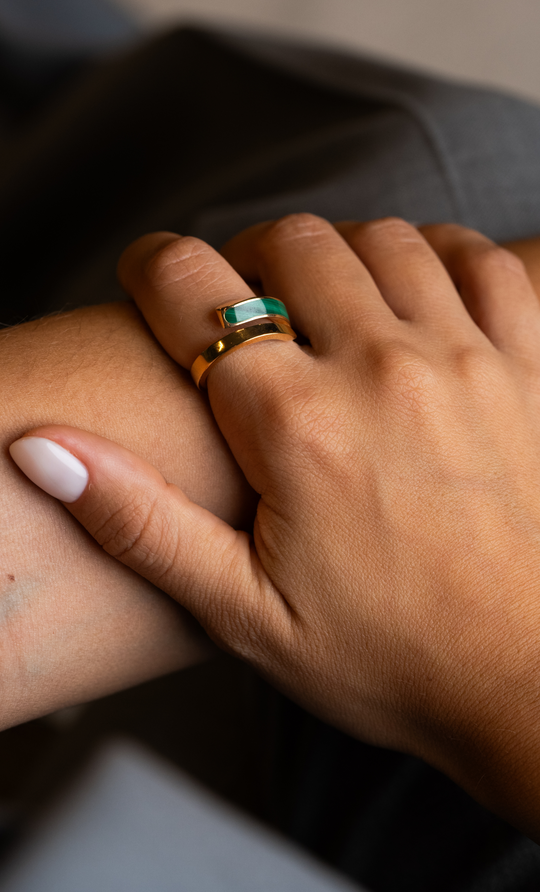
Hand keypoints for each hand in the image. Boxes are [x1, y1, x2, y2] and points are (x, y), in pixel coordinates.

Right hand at [11, 217, 539, 837]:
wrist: (531, 685)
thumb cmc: (389, 658)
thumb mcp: (243, 612)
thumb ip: (139, 521)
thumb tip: (43, 450)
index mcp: (297, 428)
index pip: (195, 293)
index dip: (151, 267)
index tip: (145, 274)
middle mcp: (382, 372)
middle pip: (291, 245)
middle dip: (245, 258)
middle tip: (241, 305)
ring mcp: (467, 360)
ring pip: (383, 239)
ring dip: (336, 253)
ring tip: (322, 301)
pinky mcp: (531, 367)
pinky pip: (484, 261)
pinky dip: (440, 253)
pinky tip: (418, 289)